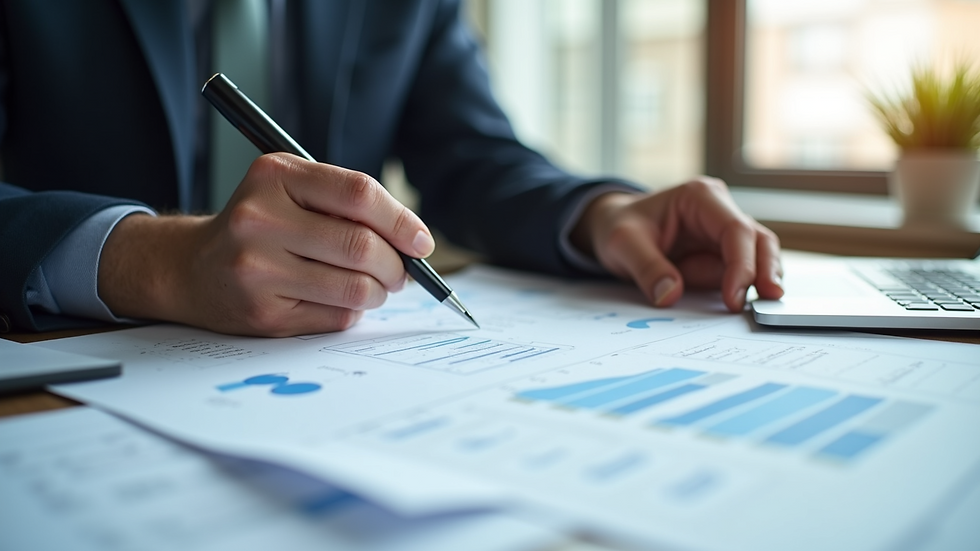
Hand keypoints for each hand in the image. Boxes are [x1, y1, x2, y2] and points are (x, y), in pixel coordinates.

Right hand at [97, 153, 433, 335]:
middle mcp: (259, 219)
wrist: (191, 268)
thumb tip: (415, 242)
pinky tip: (332, 299)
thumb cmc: (260, 225)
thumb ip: (348, 203)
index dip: (402, 220)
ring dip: (379, 292)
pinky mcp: (263, 314)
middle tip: (402, 272)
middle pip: (362, 247)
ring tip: (372, 286)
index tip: (422, 242)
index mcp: (274, 176)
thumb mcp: (291, 190)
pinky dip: (351, 311)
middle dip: (397, 266)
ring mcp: (258, 270)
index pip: (358, 194)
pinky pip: (338, 318)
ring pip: (356, 289)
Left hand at [570, 177, 782, 311]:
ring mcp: (723, 234)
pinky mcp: (722, 255)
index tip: (734, 298)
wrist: (613, 229)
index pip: (735, 230)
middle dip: (766, 271)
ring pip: (759, 257)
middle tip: (770, 302)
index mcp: (700, 197)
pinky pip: (743, 272)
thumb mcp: (622, 244)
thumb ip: (646, 268)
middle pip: (759, 241)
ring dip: (761, 282)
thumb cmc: (619, 227)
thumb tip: (670, 295)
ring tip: (764, 308)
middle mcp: (720, 211)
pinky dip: (748, 289)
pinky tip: (748, 306)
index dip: (742, 265)